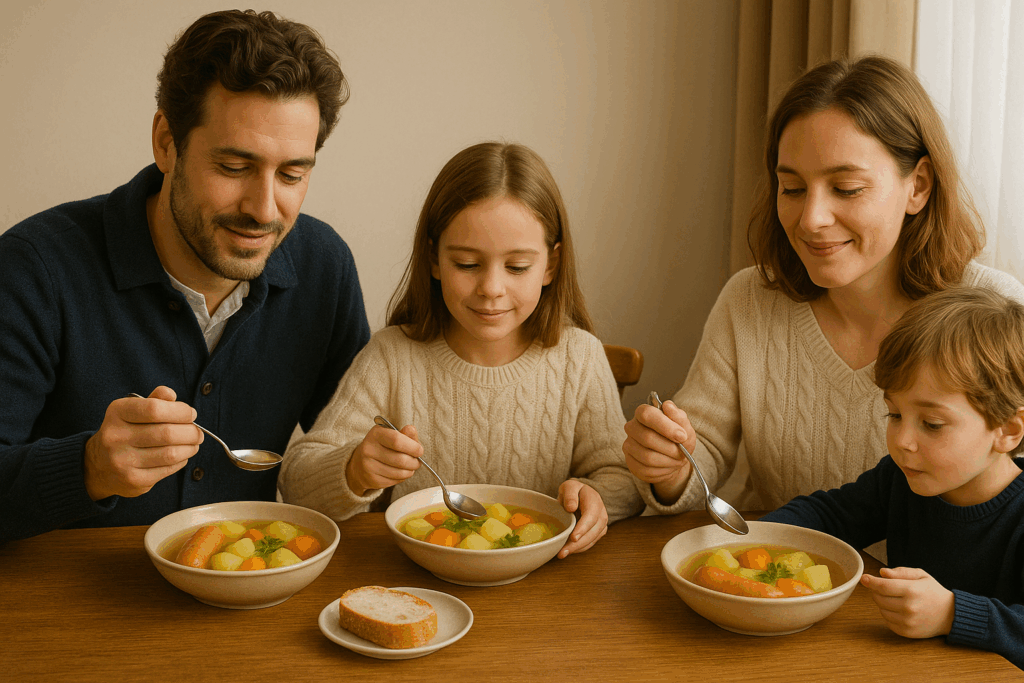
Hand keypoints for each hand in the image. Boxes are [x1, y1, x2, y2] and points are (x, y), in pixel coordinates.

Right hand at [84, 386, 202, 500]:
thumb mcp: (133, 410)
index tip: (191, 414)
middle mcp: (116, 437)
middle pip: (167, 433)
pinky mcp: (133, 480)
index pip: (155, 408)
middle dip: (191, 432)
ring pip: (170, 453)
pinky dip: (181, 461)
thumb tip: (171, 395)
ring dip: (190, 447)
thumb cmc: (125, 431)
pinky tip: (182, 456)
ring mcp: (122, 461)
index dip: (180, 411)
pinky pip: (167, 469)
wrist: (98, 465)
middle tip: (198, 432)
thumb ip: (154, 400)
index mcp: (117, 413)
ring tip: (194, 443)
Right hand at [346, 423, 422, 495]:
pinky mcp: (371, 479)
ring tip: (410, 466)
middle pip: (400, 459)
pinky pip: (395, 481)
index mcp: (376, 434)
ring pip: (399, 472)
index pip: (397, 440)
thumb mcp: (391, 435)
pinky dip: (402, 477)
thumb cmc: (382, 447)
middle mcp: (369, 449)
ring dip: (410, 471)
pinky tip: (400, 472)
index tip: (420, 450)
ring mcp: (368, 466)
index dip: (413, 447)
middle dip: (414, 462)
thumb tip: (411, 430)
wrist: (360, 464)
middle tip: (417, 461)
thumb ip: (404, 433)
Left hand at [556, 480, 607, 557]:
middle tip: (563, 552)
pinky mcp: (598, 532)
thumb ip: (569, 495)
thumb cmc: (573, 491)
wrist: (579, 495)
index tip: (573, 538)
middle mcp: (601, 513)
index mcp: (594, 500)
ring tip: (562, 554)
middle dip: (578, 544)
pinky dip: (579, 548)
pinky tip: (568, 551)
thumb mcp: (568, 487)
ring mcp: (601, 524)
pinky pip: (590, 543)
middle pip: (593, 531)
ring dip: (578, 549)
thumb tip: (571, 507)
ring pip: (592, 539)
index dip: (583, 528)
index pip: (591, 516)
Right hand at [622, 400, 695, 503]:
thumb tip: (667, 405)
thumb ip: (679, 416)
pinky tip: (668, 466)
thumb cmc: (678, 439)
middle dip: (669, 447)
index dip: (665, 426)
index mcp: (644, 413)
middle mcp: (632, 427)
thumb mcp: (685, 427)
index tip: (682, 436)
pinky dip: (662, 470)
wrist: (674, 458)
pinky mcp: (630, 462)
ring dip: (667, 460)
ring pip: (647, 456)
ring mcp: (629, 445)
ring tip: (676, 459)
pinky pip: (646, 469)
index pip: (646, 414)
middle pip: (647, 437)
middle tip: (682, 452)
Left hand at [860, 567, 954, 637]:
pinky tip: (899, 610)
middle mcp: (908, 607)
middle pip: (878, 598)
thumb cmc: (933, 592)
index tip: (863, 578)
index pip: (882, 586)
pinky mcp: (906, 632)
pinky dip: (889, 614)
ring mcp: (907, 622)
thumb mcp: (921, 576)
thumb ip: (901, 572)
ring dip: (883, 603)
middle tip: (884, 587)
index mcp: (911, 591)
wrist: (951, 615)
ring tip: (896, 599)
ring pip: (881, 610)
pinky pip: (887, 621)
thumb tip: (881, 572)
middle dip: (877, 591)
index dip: (870, 582)